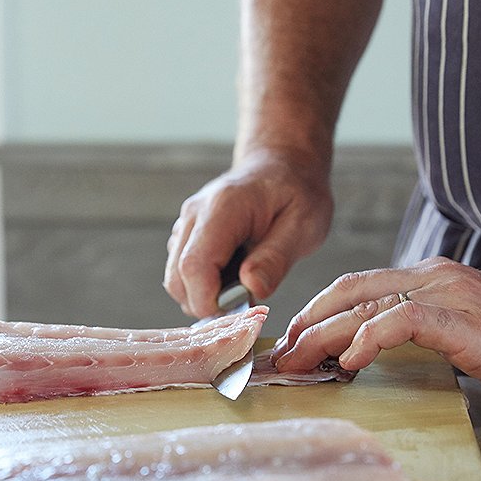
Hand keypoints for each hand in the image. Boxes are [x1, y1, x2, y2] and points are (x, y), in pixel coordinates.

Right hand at [164, 148, 332, 317]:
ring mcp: (187, 224)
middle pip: (177, 278)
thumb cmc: (297, 192)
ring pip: (175, 279)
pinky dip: (204, 286)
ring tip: (243, 286)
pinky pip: (182, 273)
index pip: (194, 265)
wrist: (283, 165)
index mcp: (224, 207)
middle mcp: (195, 214)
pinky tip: (234, 277)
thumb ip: (276, 257)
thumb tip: (252, 289)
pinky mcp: (186, 235)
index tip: (238, 314)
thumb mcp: (304, 224)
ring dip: (205, 296)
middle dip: (207, 303)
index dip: (209, 300)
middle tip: (246, 305)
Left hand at [270, 257, 480, 409]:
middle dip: (306, 324)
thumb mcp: (457, 332)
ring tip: (296, 363)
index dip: (317, 312)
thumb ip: (418, 332)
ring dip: (322, 337)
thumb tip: (367, 356)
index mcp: (427, 279)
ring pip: (363, 308)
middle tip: (280, 355)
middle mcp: (429, 278)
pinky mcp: (458, 319)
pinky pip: (400, 323)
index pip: (356, 289)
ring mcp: (444, 294)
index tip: (292, 341)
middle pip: (347, 293)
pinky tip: (349, 362)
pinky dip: (367, 340)